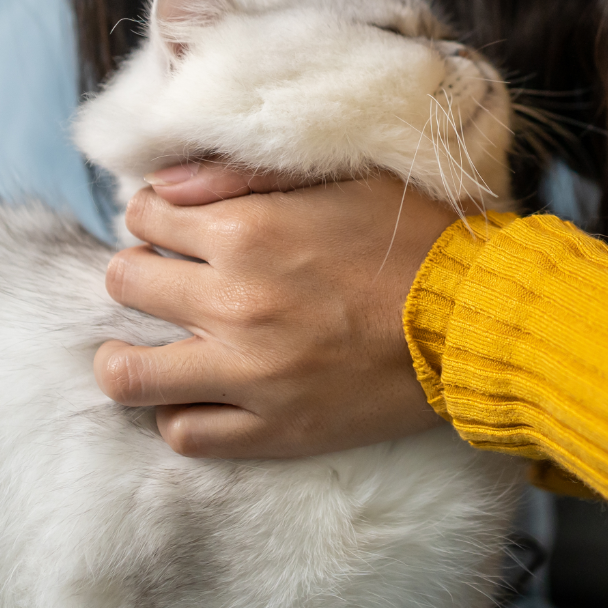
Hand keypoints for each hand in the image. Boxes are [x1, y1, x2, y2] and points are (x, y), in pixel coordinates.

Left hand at [93, 163, 458, 457]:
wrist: (482, 321)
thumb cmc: (424, 239)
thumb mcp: (346, 176)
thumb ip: (247, 173)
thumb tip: (165, 186)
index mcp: (247, 229)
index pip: (145, 217)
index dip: (156, 217)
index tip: (178, 227)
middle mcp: (233, 301)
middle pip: (125, 283)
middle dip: (140, 272)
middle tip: (169, 278)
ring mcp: (248, 373)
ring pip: (130, 374)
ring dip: (125, 356)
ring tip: (139, 351)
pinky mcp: (273, 429)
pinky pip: (185, 434)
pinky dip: (177, 415)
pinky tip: (195, 396)